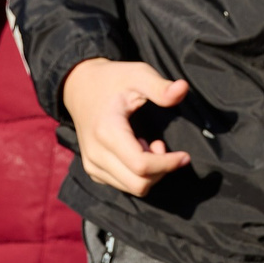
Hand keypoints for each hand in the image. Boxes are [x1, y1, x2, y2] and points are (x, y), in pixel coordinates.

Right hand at [62, 58, 193, 196]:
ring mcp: (92, 165)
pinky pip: (122, 184)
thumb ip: (160, 86)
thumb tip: (184, 89)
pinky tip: (136, 150)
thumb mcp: (137, 75)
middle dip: (160, 171)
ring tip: (148, 145)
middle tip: (162, 146)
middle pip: (138, 184)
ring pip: (131, 188)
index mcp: (107, 132)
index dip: (168, 164)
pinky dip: (136, 174)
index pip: (141, 166)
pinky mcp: (92, 170)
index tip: (184, 155)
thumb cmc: (111, 80)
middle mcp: (96, 154)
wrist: (79, 87)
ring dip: (149, 173)